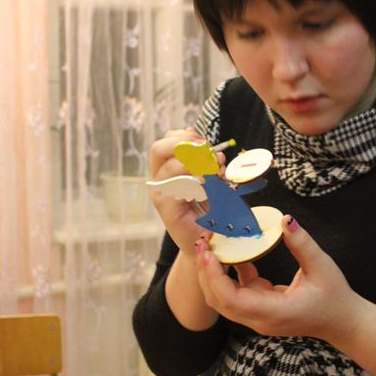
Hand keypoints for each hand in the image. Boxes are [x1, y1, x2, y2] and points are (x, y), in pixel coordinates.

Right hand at [149, 127, 223, 254]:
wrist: (208, 241)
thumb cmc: (210, 209)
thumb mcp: (213, 180)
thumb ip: (210, 164)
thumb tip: (215, 151)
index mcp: (167, 167)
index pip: (168, 139)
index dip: (187, 135)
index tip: (207, 143)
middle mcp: (159, 178)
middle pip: (159, 148)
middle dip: (185, 143)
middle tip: (207, 151)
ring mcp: (160, 193)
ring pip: (169, 165)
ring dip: (196, 163)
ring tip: (215, 173)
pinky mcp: (165, 208)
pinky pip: (178, 186)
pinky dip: (196, 182)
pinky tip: (209, 188)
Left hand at [195, 215, 360, 340]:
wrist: (344, 323)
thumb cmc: (336, 297)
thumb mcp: (322, 267)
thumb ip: (302, 244)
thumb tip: (286, 220)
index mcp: (273, 312)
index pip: (231, 299)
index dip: (214, 276)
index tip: (208, 252)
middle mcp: (260, 319)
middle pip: (218, 301)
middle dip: (205, 272)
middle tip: (203, 242)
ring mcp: (258, 317)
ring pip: (223, 300)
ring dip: (213, 275)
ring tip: (211, 246)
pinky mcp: (261, 310)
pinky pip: (237, 294)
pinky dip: (230, 276)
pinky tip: (234, 254)